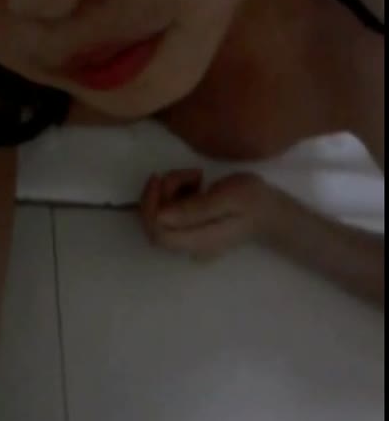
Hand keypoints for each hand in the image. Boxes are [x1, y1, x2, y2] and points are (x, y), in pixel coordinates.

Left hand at [140, 169, 271, 261]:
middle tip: (184, 174)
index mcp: (199, 240)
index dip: (150, 207)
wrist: (270, 212)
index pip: (158, 233)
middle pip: (155, 224)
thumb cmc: (253, 201)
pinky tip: (195, 184)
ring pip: (161, 216)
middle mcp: (190, 246)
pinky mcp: (191, 229)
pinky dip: (175, 194)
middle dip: (160, 194)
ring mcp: (190, 240)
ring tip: (195, 176)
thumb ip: (195, 208)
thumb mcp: (228, 197)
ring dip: (169, 190)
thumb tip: (160, 217)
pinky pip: (170, 213)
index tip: (159, 178)